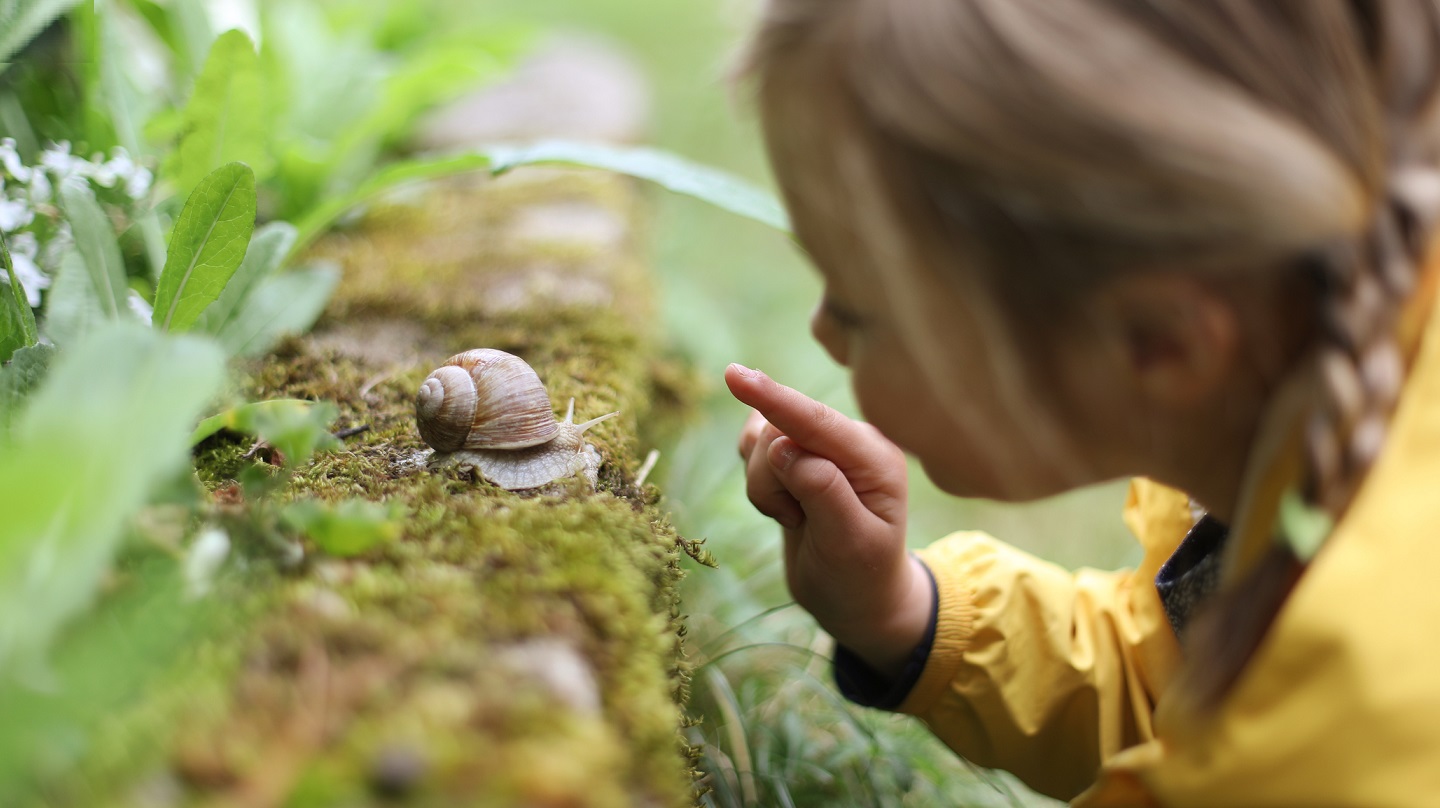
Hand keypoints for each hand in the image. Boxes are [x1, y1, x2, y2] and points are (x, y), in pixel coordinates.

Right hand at [726, 363, 933, 679]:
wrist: (857, 599)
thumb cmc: (861, 577)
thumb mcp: (851, 544)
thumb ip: (823, 492)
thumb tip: (783, 447)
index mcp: (876, 457)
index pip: (818, 422)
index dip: (776, 399)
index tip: (735, 376)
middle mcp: (851, 441)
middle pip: (781, 430)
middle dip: (771, 480)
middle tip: (795, 521)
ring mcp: (822, 445)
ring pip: (762, 441)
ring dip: (764, 485)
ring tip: (796, 519)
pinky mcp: (798, 454)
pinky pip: (756, 447)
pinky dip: (758, 480)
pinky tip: (784, 504)